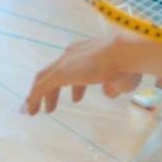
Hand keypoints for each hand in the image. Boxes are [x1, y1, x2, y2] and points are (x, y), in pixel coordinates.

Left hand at [22, 35, 140, 114]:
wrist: (126, 52)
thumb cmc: (129, 64)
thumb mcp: (121, 79)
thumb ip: (113, 86)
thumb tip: (108, 92)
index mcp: (89, 51)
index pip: (75, 67)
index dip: (75, 85)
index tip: (76, 98)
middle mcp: (74, 53)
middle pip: (56, 71)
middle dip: (54, 90)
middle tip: (52, 106)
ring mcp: (65, 62)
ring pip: (44, 78)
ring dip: (41, 95)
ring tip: (42, 111)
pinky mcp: (59, 73)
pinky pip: (39, 88)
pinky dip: (33, 99)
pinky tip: (32, 111)